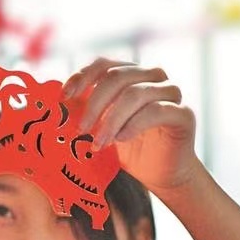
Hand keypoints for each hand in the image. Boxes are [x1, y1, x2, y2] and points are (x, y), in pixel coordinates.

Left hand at [62, 57, 198, 194]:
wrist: (161, 174)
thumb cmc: (128, 149)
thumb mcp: (101, 128)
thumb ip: (85, 112)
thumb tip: (56, 106)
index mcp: (130, 74)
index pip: (103, 65)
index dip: (82, 77)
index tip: (64, 97)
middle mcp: (152, 77)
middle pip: (117, 77)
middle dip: (93, 103)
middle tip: (80, 129)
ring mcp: (170, 93)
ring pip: (135, 94)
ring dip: (111, 119)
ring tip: (98, 142)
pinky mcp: (183, 113)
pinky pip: (156, 111)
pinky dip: (133, 125)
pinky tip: (121, 139)